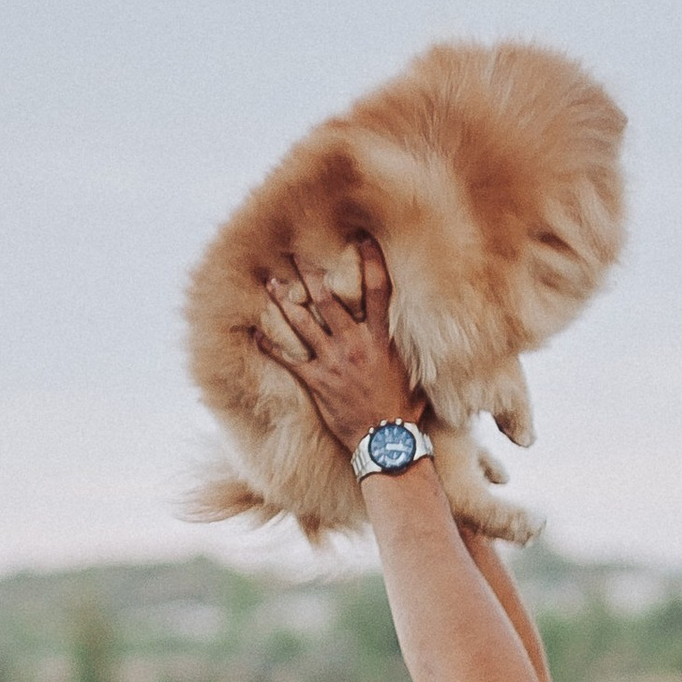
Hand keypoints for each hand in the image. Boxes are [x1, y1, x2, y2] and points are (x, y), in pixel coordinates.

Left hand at [257, 233, 427, 451]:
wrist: (385, 441)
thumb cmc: (403, 411)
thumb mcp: (414, 376)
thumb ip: (409, 354)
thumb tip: (424, 342)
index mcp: (381, 338)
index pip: (377, 291)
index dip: (371, 261)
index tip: (361, 239)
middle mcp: (356, 344)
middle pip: (329, 299)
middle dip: (310, 273)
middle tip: (294, 253)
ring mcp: (334, 361)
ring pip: (303, 323)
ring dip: (285, 302)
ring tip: (271, 283)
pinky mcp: (317, 381)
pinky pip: (289, 359)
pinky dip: (271, 346)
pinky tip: (257, 334)